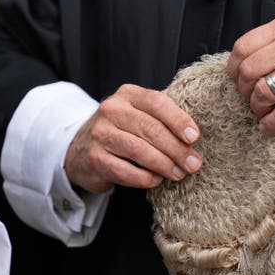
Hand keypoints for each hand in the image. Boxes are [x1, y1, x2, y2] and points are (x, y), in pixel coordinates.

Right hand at [64, 84, 201, 192]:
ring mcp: (100, 134)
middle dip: (177, 149)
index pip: (157, 102)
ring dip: (164, 165)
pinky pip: (126, 171)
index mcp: (127, 95)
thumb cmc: (120, 132)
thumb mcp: (137, 115)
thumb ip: (161, 119)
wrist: (80, 149)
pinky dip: (146, 178)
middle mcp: (111, 110)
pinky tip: (156, 180)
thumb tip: (192, 139)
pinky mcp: (95, 159)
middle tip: (194, 164)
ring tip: (179, 174)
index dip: (179, 120)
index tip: (194, 138)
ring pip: (140, 150)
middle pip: (151, 129)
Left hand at [226, 13, 274, 134]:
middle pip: (248, 72)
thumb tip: (248, 62)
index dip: (234, 69)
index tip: (238, 80)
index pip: (243, 47)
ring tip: (263, 111)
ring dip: (257, 108)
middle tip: (252, 98)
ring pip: (261, 92)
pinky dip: (271, 124)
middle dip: (244, 91)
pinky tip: (269, 126)